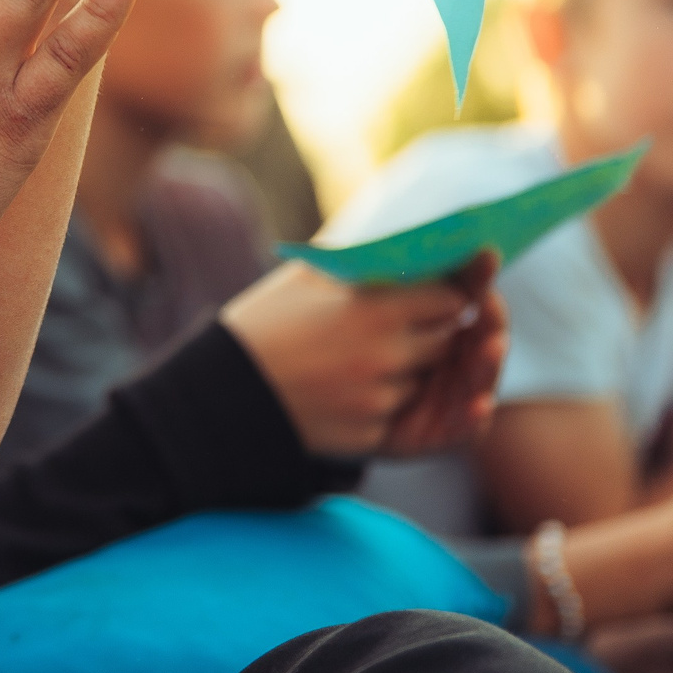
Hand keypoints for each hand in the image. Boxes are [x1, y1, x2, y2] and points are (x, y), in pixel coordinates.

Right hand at [222, 252, 504, 458]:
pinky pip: (402, 416)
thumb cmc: (263, 323)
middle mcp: (386, 356)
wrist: (219, 391)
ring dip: (413, 369)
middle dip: (437, 330)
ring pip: (427, 381)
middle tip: (410, 321)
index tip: (445, 290)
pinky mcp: (371, 436)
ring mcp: (380, 400)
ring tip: (367, 356)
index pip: (453, 299)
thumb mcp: (310, 275)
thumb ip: (365, 256)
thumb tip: (406, 237)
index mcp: (377, 309)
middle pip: (448, 341)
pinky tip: (352, 387)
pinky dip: (387, 402)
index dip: (451, 294)